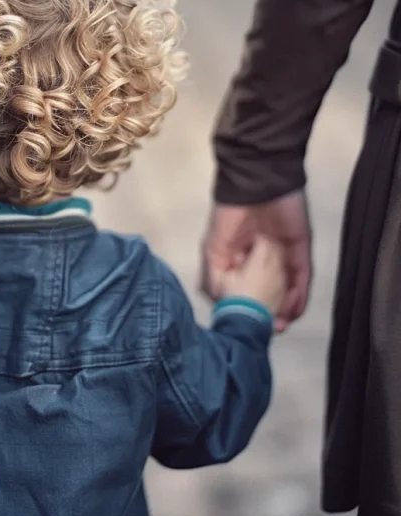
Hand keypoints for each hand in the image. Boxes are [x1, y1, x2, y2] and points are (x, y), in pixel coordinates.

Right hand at [201, 190, 311, 332]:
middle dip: (265, 313)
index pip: (243, 287)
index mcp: (238, 257)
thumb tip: (219, 301)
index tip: (242, 325)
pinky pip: (301, 278)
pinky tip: (292, 311)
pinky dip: (299, 296)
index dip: (243, 308)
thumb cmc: (230, 215)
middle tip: (264, 330)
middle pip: (266, 291)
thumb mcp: (214, 246)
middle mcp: (260, 259)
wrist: (257, 186)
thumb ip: (215, 273)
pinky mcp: (300, 251)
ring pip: (285, 289)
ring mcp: (282, 256)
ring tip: (277, 326)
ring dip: (283, 309)